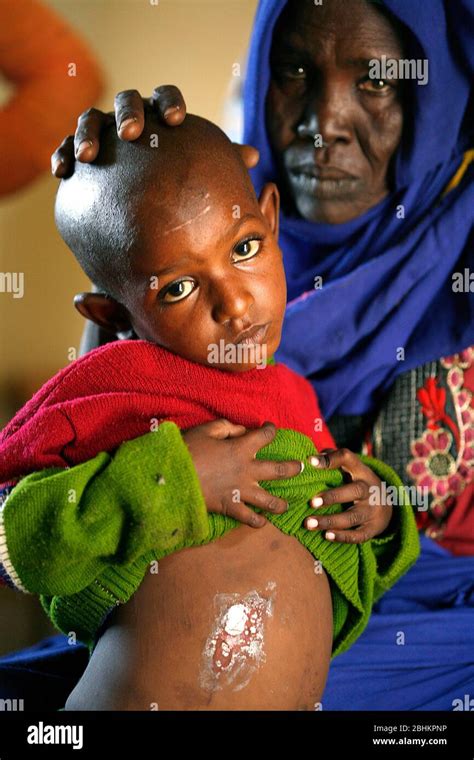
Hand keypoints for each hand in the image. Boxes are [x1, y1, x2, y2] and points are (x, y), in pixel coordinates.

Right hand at [51, 85, 259, 176]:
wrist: (141, 199)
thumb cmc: (175, 178)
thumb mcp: (197, 168)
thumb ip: (220, 160)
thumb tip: (253, 157)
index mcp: (160, 115)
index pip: (165, 97)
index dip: (170, 103)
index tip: (176, 120)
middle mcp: (131, 117)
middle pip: (127, 100)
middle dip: (128, 113)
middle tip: (132, 132)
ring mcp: (103, 130)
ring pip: (91, 119)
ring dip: (89, 133)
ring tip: (90, 155)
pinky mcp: (80, 150)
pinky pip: (65, 146)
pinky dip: (62, 154)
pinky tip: (62, 171)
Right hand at [182, 419, 302, 528]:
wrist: (172, 477)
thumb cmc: (188, 450)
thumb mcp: (206, 430)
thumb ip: (227, 427)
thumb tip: (241, 430)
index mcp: (241, 448)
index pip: (265, 436)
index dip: (271, 430)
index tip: (270, 428)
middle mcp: (247, 470)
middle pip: (280, 470)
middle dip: (294, 468)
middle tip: (301, 467)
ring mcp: (241, 491)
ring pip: (270, 501)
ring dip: (281, 503)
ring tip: (286, 505)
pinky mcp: (231, 507)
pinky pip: (249, 518)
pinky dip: (257, 522)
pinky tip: (262, 522)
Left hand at [304, 448, 392, 542]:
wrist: (387, 506)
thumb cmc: (356, 482)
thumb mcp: (350, 469)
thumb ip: (331, 459)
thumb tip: (310, 459)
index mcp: (361, 470)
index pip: (347, 458)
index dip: (330, 459)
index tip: (310, 462)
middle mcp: (369, 489)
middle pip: (354, 491)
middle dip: (332, 497)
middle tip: (311, 502)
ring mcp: (372, 510)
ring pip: (353, 516)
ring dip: (330, 521)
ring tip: (309, 523)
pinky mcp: (372, 529)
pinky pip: (358, 535)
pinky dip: (342, 536)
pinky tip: (326, 536)